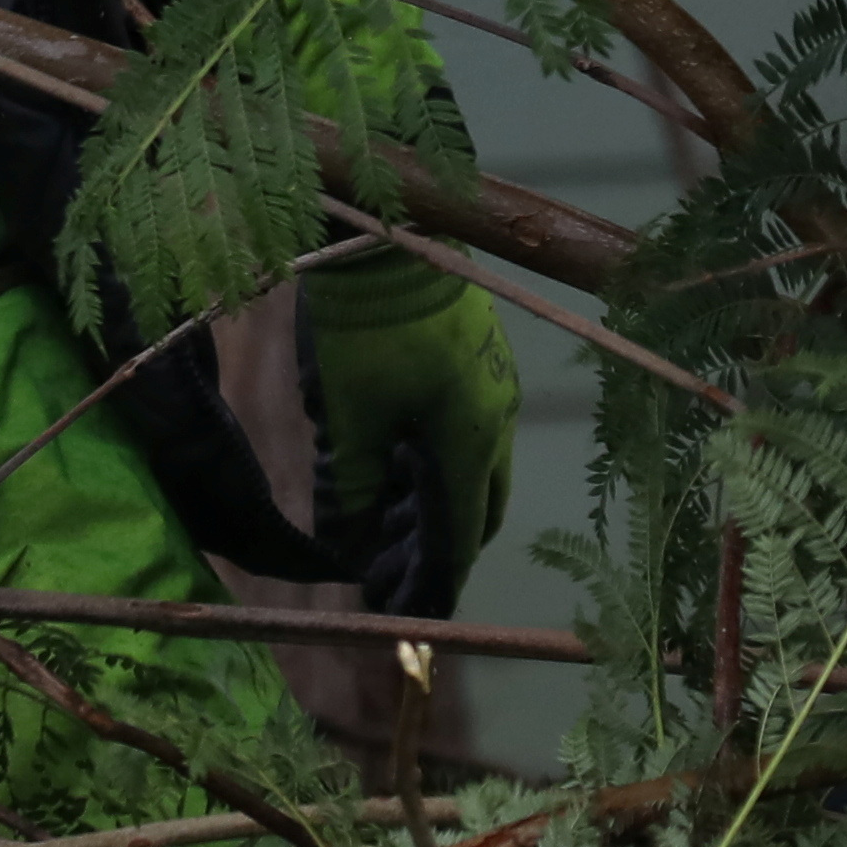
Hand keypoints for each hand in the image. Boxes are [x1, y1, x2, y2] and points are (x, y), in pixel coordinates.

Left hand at [300, 247, 514, 620]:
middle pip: (475, 507)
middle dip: (435, 545)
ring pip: (470, 469)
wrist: (391, 236)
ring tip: (378, 523)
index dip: (435, 580)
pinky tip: (390, 468)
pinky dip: (432, 461)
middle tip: (386, 570)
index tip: (409, 610)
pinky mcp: (480, 363)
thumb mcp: (351, 416)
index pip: (460, 535)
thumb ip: (356, 486)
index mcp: (471, 442)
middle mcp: (495, 422)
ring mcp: (494, 389)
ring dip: (432, 503)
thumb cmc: (367, 329)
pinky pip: (465, 432)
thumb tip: (350, 544)